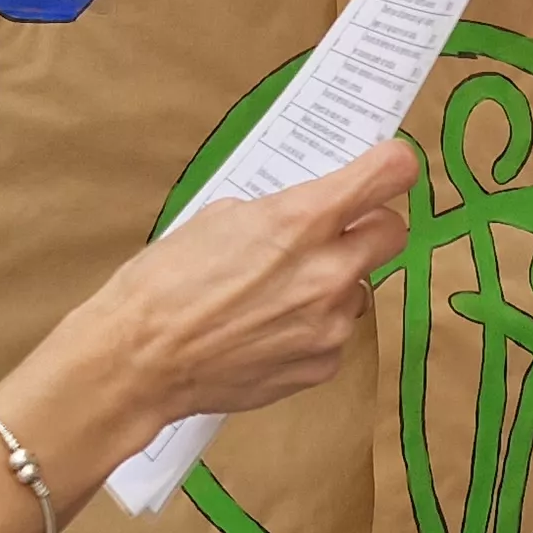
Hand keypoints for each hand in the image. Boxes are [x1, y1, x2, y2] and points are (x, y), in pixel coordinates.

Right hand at [28, 142, 418, 436]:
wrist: (139, 360)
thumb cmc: (165, 282)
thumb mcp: (221, 218)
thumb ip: (280, 214)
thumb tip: (310, 218)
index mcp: (303, 220)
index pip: (389, 175)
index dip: (391, 167)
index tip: (386, 168)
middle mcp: (329, 271)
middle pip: (393, 233)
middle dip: (368, 228)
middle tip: (331, 234)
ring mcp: (329, 324)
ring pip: (359, 288)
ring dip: (331, 284)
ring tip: (273, 295)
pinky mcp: (321, 365)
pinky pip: (334, 333)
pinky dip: (310, 328)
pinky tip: (265, 330)